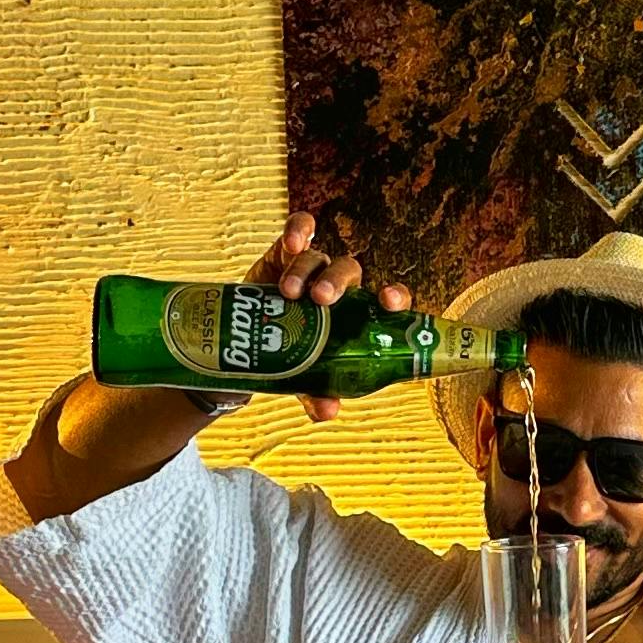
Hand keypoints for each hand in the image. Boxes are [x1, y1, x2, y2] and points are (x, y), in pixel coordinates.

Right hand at [247, 209, 407, 423]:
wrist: (248, 346)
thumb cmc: (292, 360)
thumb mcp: (306, 382)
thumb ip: (318, 393)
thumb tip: (327, 411)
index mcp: (357, 315)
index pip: (386, 301)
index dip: (394, 297)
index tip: (389, 301)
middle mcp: (339, 288)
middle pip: (350, 273)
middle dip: (338, 283)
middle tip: (321, 300)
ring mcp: (312, 268)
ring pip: (320, 257)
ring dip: (307, 270)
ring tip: (289, 293)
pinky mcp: (284, 254)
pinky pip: (297, 232)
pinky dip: (298, 230)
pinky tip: (292, 243)